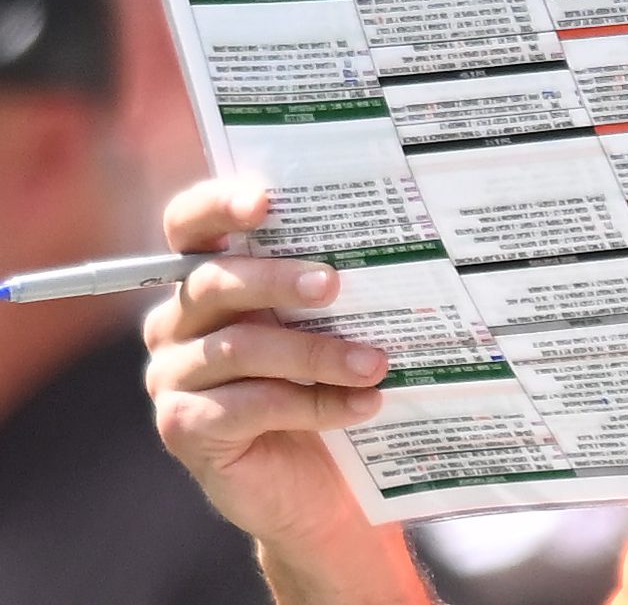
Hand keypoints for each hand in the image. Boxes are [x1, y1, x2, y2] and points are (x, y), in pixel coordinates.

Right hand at [142, 179, 389, 554]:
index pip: (190, 226)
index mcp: (207, 281)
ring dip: (316, 353)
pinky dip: (314, 403)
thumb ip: (330, 290)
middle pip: (214, 283)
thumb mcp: (329, 328)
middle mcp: (177, 324)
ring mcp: (174, 377)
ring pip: (239, 348)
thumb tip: (393, 245)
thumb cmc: (325, 388)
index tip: (265, 202)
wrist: (318, 488)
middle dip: (278, 280)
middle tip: (334, 284)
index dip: (218, 206)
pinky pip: (249, 405)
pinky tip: (363, 405)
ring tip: (376, 364)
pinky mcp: (184, 428)